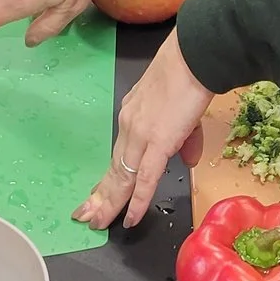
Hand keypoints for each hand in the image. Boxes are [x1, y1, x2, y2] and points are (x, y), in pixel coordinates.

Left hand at [77, 33, 213, 228]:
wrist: (195, 58)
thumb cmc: (191, 75)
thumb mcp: (183, 111)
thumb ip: (184, 139)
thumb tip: (189, 160)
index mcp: (133, 116)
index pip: (119, 154)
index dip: (108, 176)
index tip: (97, 193)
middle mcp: (130, 127)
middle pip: (113, 168)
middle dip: (99, 195)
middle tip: (85, 216)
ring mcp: (141, 136)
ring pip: (122, 177)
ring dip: (109, 203)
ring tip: (96, 223)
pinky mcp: (157, 143)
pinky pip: (145, 179)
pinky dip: (137, 202)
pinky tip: (130, 219)